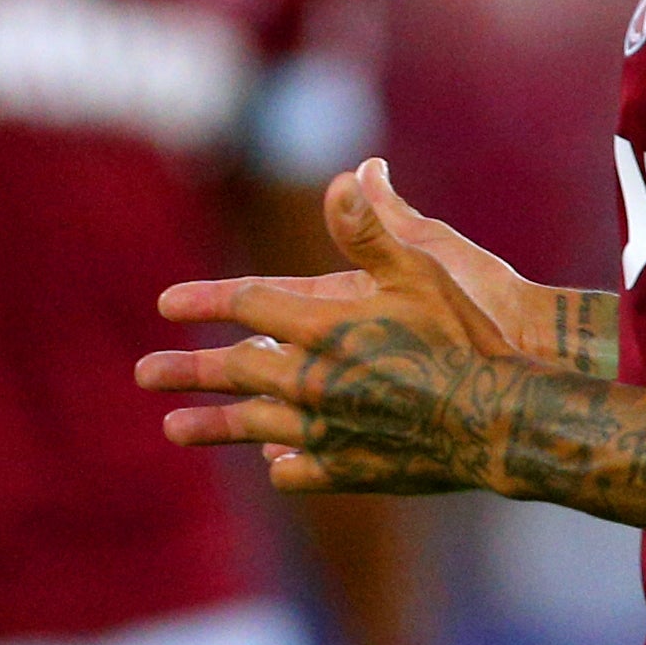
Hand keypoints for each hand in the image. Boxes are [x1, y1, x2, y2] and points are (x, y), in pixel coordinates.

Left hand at [138, 160, 529, 495]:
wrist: (502, 421)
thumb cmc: (466, 335)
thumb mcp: (422, 268)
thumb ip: (373, 227)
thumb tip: (344, 175)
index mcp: (324, 327)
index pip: (248, 305)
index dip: (206, 301)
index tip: (167, 305)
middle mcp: (314, 381)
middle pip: (237, 371)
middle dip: (187, 371)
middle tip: (144, 375)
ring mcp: (330, 431)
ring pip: (255, 427)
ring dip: (211, 426)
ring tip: (172, 429)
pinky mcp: (354, 469)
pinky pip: (302, 467)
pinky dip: (284, 463)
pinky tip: (273, 463)